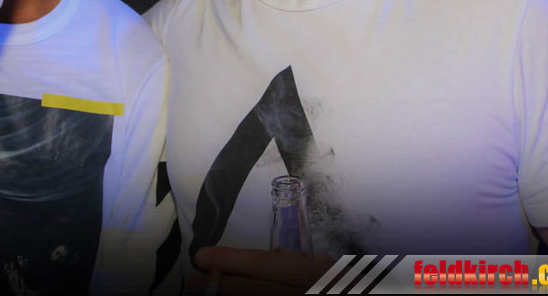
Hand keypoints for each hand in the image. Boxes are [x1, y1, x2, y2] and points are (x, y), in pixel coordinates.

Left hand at [189, 246, 337, 294]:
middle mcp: (311, 291)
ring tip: (207, 294)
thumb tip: (274, 259)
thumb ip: (302, 265)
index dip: (231, 260)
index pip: (267, 264)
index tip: (203, 256)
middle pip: (256, 291)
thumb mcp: (330, 269)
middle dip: (221, 286)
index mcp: (318, 273)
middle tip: (194, 281)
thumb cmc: (353, 284)